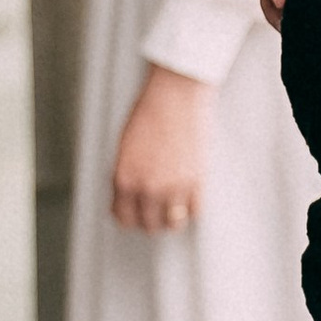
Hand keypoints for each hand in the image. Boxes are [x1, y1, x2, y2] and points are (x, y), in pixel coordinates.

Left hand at [111, 65, 212, 231]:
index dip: (132, 218)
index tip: (139, 214)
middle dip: (153, 220)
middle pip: (149, 224)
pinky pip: (195, 210)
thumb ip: (127, 176)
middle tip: (159, 211)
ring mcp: (173, 187)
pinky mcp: (196, 180)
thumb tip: (132, 197)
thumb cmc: (150, 113)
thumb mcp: (125, 149)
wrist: (175, 96)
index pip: (124, 218)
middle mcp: (147, 188)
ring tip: (176, 208)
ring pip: (173, 223)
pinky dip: (193, 207)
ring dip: (174, 218)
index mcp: (123, 179)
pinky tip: (191, 197)